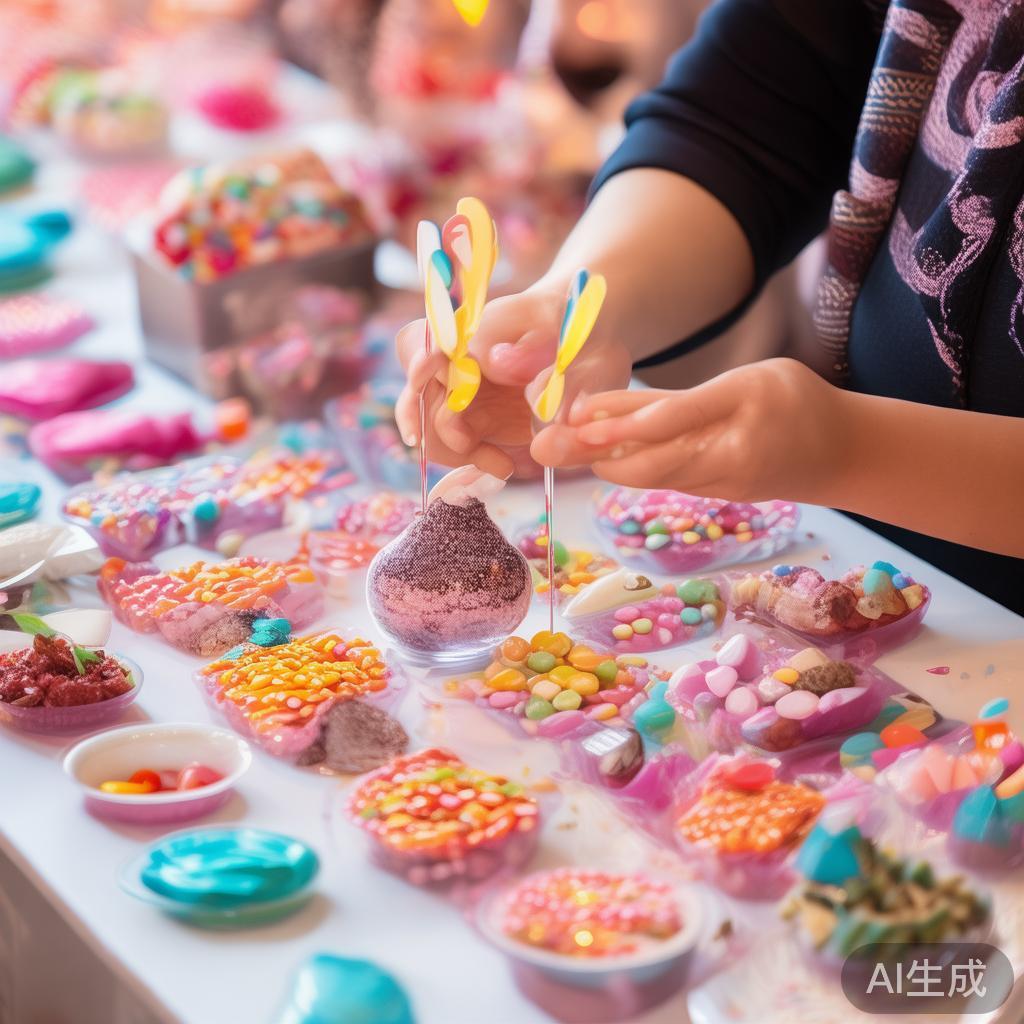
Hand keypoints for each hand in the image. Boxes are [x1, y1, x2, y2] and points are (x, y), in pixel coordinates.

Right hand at [394, 278, 632, 478]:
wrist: (585, 342)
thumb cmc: (567, 319)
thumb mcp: (558, 321)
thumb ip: (529, 342)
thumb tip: (491, 360)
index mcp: (463, 330)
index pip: (418, 343)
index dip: (417, 363)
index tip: (423, 378)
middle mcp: (452, 364)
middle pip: (417, 396)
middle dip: (438, 424)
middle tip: (466, 442)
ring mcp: (461, 396)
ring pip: (432, 430)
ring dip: (457, 451)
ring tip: (502, 463)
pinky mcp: (477, 424)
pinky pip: (461, 449)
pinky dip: (478, 461)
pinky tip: (507, 466)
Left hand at [534, 358, 846, 502]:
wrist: (842, 454)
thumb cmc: (792, 401)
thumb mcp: (747, 379)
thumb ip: (679, 399)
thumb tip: (605, 407)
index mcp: (747, 402)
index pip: (676, 415)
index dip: (624, 421)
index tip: (580, 419)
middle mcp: (736, 448)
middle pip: (656, 458)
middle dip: (600, 453)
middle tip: (552, 444)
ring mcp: (729, 481)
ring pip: (657, 476)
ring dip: (608, 464)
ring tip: (564, 449)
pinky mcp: (722, 498)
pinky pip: (670, 483)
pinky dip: (633, 471)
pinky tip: (601, 461)